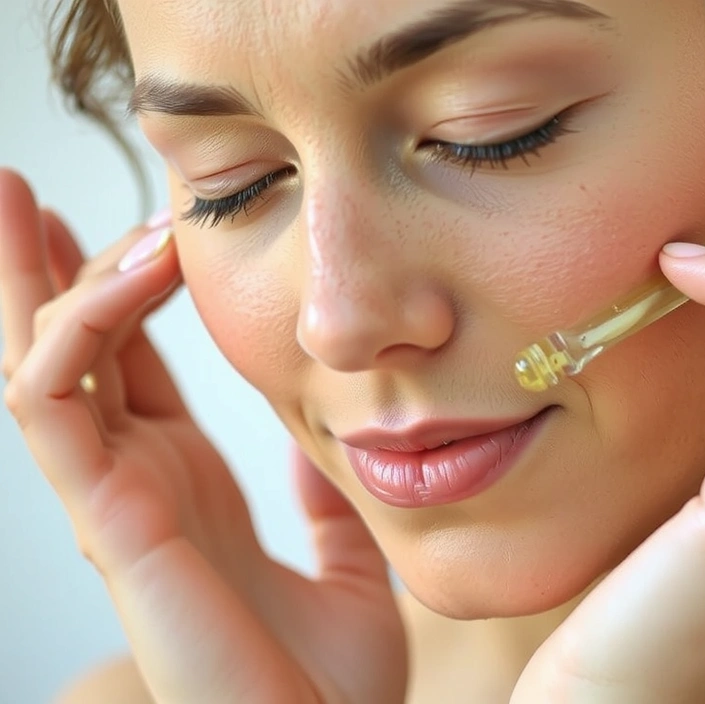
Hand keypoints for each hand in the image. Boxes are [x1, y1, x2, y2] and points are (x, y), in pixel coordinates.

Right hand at [0, 172, 406, 703]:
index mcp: (183, 483)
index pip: (126, 368)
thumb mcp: (345, 562)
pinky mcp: (110, 519)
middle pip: (67, 354)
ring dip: (35, 277)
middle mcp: (137, 482)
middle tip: (19, 189)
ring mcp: (114, 499)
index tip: (118, 229)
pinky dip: (77, 326)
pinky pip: (56, 403)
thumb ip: (324, 501)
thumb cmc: (331, 678)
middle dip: (38, 270)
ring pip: (41, 364)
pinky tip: (121, 268)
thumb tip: (327, 441)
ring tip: (28, 195)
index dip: (111, 296)